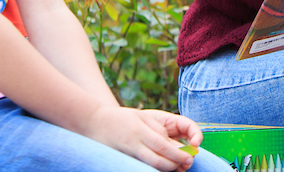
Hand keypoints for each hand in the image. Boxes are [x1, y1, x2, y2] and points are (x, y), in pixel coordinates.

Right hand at [83, 105, 201, 170]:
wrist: (93, 123)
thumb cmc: (120, 118)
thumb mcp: (141, 117)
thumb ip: (157, 129)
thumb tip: (172, 144)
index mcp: (141, 131)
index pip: (163, 146)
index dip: (178, 154)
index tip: (190, 157)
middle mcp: (134, 144)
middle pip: (158, 160)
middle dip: (175, 165)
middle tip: (187, 164)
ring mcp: (128, 154)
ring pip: (151, 166)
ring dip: (166, 169)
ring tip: (176, 166)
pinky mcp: (123, 160)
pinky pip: (142, 167)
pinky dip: (153, 168)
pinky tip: (161, 167)